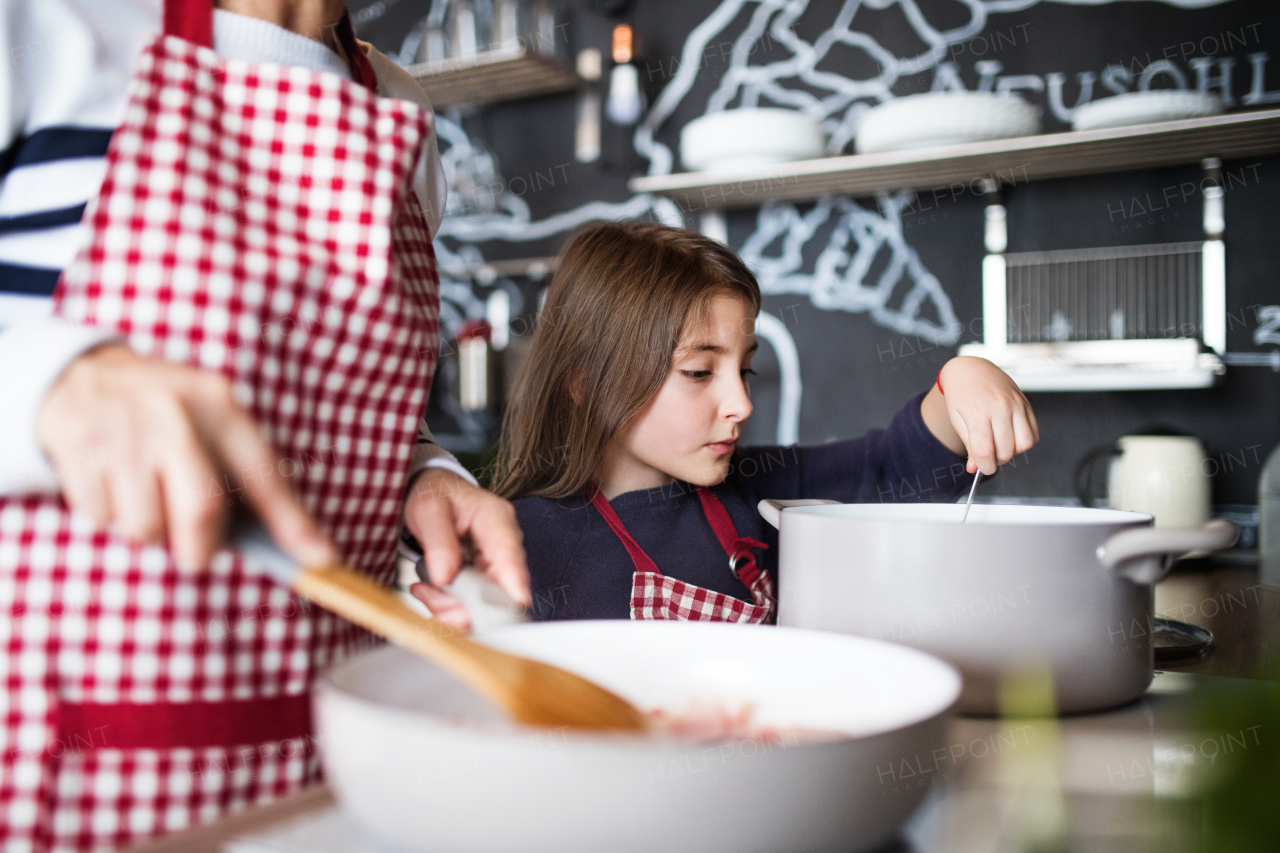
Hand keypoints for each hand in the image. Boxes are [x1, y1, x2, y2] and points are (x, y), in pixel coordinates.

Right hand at [36, 344, 334, 569]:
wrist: (81, 374)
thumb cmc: (166, 416)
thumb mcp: (211, 424)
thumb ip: (245, 477)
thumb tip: (294, 545)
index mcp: (220, 404)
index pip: (264, 474)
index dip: (292, 522)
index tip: (320, 558)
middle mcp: (176, 410)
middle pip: (202, 510)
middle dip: (201, 549)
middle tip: (196, 553)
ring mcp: (125, 426)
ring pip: (146, 526)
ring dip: (148, 530)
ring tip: (143, 496)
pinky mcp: (81, 444)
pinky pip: (102, 517)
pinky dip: (107, 515)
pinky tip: (109, 482)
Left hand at [404, 467, 529, 631]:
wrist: (433, 494)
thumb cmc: (435, 494)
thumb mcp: (428, 510)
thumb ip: (438, 542)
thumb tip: (445, 578)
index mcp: (496, 517)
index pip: (509, 552)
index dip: (515, 579)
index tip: (517, 602)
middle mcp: (503, 544)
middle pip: (499, 587)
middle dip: (464, 604)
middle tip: (429, 599)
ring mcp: (495, 563)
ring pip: (484, 602)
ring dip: (450, 605)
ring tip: (422, 589)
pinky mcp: (484, 578)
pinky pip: (472, 603)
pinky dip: (448, 603)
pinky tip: (429, 590)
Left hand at [921, 356, 1038, 475]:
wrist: (971, 369)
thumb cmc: (961, 393)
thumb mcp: (957, 420)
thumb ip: (969, 445)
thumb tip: (975, 468)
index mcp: (978, 412)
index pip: (985, 450)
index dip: (984, 466)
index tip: (982, 468)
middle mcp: (1000, 407)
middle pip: (1006, 450)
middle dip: (996, 460)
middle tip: (987, 454)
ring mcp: (1016, 404)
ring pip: (1025, 444)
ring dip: (1013, 451)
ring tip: (1000, 444)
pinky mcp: (1026, 404)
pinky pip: (1034, 433)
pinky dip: (1024, 441)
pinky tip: (1010, 436)